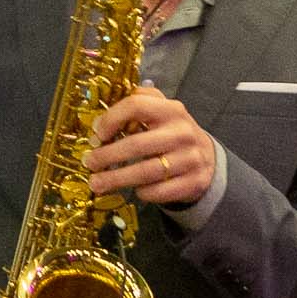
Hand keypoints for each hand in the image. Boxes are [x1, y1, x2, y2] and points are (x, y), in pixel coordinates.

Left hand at [85, 84, 214, 208]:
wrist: (207, 158)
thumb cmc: (172, 133)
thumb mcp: (161, 111)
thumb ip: (137, 104)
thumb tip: (99, 121)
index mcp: (171, 109)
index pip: (136, 106)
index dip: (112, 119)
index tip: (97, 134)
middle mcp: (182, 132)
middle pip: (136, 145)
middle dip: (107, 156)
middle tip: (89, 163)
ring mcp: (190, 158)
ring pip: (145, 172)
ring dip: (116, 179)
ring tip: (97, 183)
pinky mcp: (194, 182)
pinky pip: (158, 191)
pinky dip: (142, 193)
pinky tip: (133, 191)